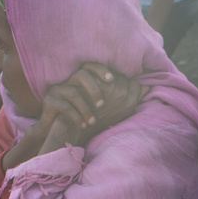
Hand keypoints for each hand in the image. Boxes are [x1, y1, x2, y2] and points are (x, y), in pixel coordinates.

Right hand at [4, 64, 145, 167]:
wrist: (64, 132)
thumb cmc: (89, 116)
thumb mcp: (110, 107)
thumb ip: (126, 96)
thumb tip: (147, 88)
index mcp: (84, 78)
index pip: (93, 66)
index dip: (103, 72)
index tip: (111, 81)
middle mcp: (70, 80)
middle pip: (83, 74)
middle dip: (95, 89)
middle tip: (103, 105)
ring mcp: (59, 90)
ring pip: (73, 88)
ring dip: (85, 104)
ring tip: (94, 117)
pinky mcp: (50, 102)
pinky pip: (62, 105)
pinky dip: (75, 116)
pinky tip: (84, 125)